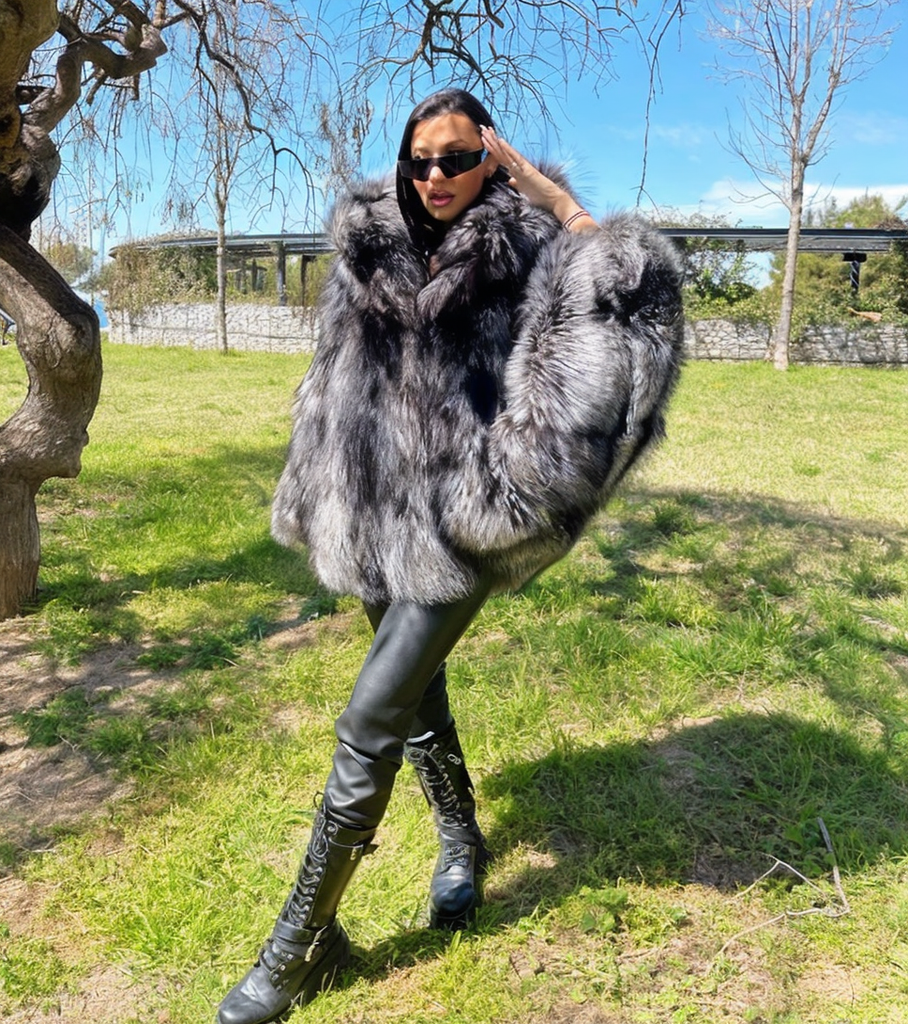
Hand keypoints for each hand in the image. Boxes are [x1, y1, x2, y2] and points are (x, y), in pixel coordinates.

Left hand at [479, 125, 596, 231]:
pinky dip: (507, 150)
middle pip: (501, 152)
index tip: (483, 138)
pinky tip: (500, 141)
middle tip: (481, 127)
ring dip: (495, 142)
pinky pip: (515, 158)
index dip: (492, 148)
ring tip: (486, 131)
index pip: (501, 158)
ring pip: (505, 153)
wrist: (552, 199)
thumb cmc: (540, 196)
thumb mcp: (523, 189)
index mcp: (516, 171)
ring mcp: (522, 167)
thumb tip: (510, 180)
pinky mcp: (527, 169)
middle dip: (491, 140)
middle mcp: (518, 166)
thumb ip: (516, 183)